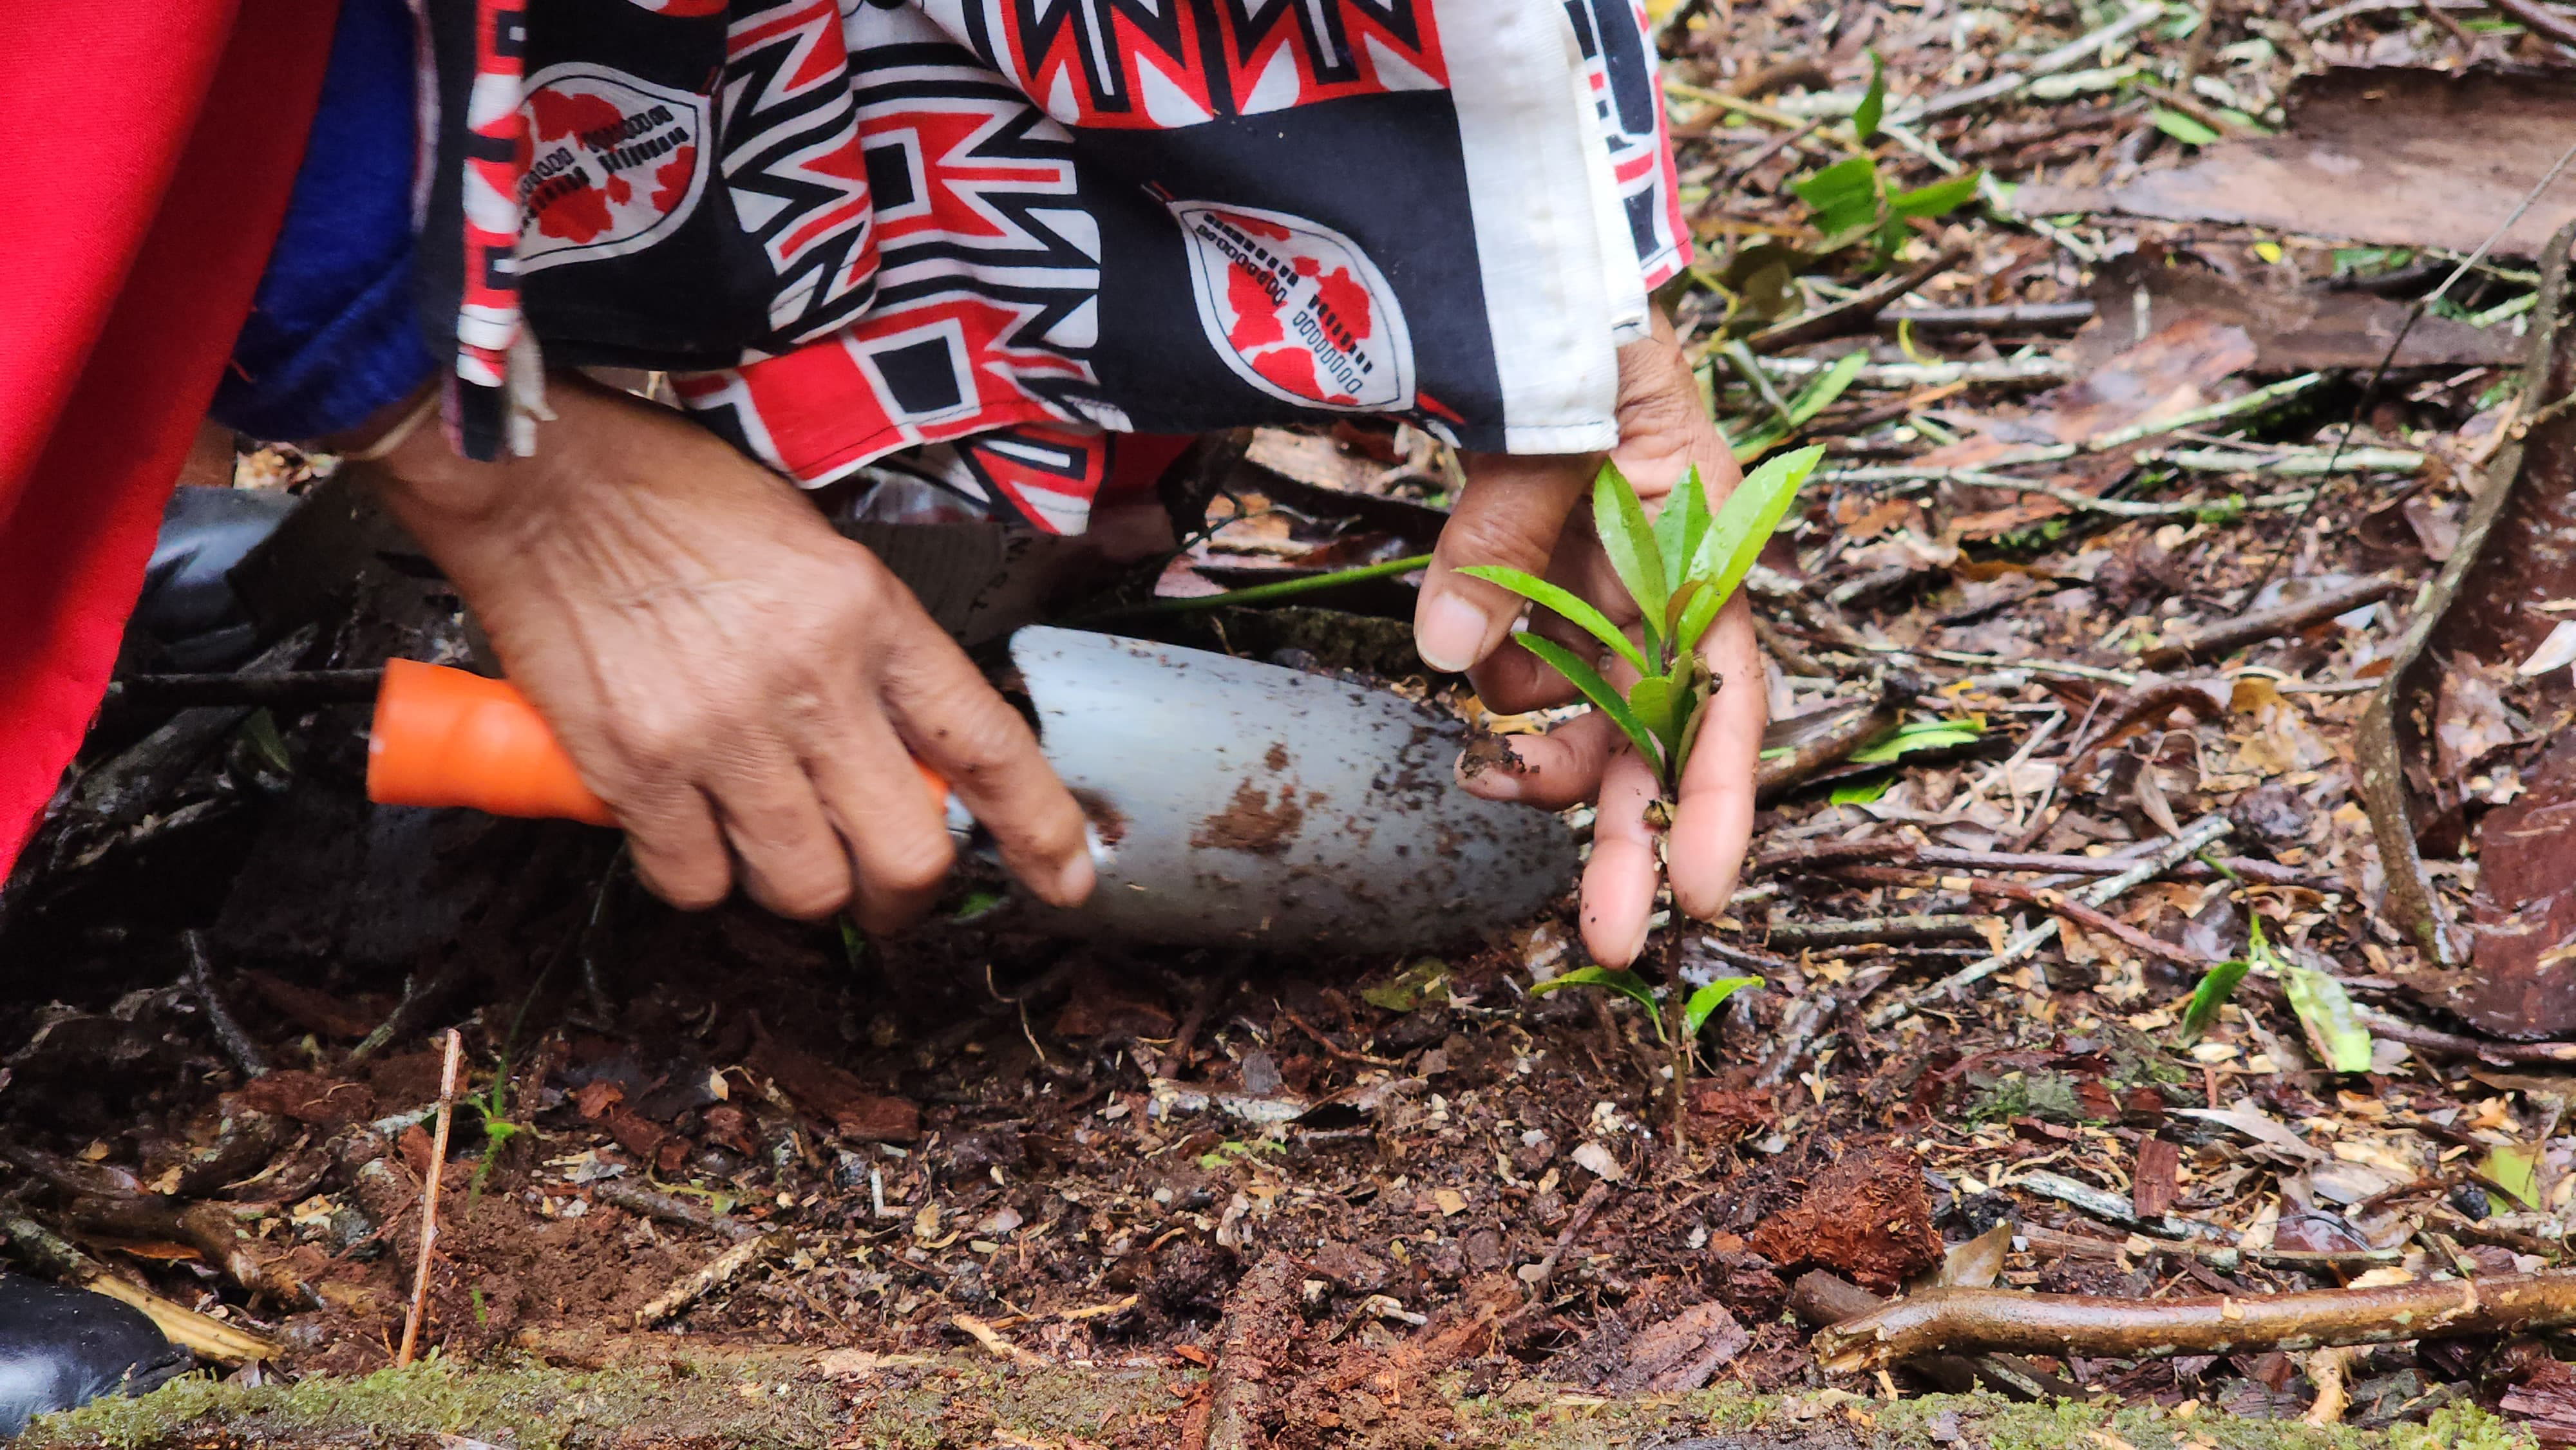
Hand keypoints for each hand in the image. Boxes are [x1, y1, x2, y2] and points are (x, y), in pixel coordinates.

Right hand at [369, 375, 1094, 928]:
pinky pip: (694, 881)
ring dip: (798, 885)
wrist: (539, 476)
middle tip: (880, 886)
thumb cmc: (672, 498)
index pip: (987, 745)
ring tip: (770, 841)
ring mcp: (721, 734)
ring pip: (804, 886)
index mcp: (871, 617)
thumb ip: (870, 650)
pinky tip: (685, 828)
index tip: (1065, 878)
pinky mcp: (633, 770)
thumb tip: (908, 750)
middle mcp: (810, 682)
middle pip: (905, 854)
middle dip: (902, 893)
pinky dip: (698, 875)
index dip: (1039, 829)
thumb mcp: (813, 549)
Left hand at [1415, 311, 1765, 966]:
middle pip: (1656, 738)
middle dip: (1628, 841)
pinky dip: (1495, 688)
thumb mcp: (1548, 418)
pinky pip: (1520, 671)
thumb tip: (1454, 664)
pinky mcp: (1542, 588)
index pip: (1725, 694)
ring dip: (1535, 752)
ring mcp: (1600, 594)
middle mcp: (1663, 588)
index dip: (1715, 799)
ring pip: (1579, 717)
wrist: (1525, 274)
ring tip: (1482, 759)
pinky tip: (1471, 661)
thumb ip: (1502, 538)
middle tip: (1606, 945)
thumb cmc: (1569, 331)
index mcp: (1702, 546)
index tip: (1698, 892)